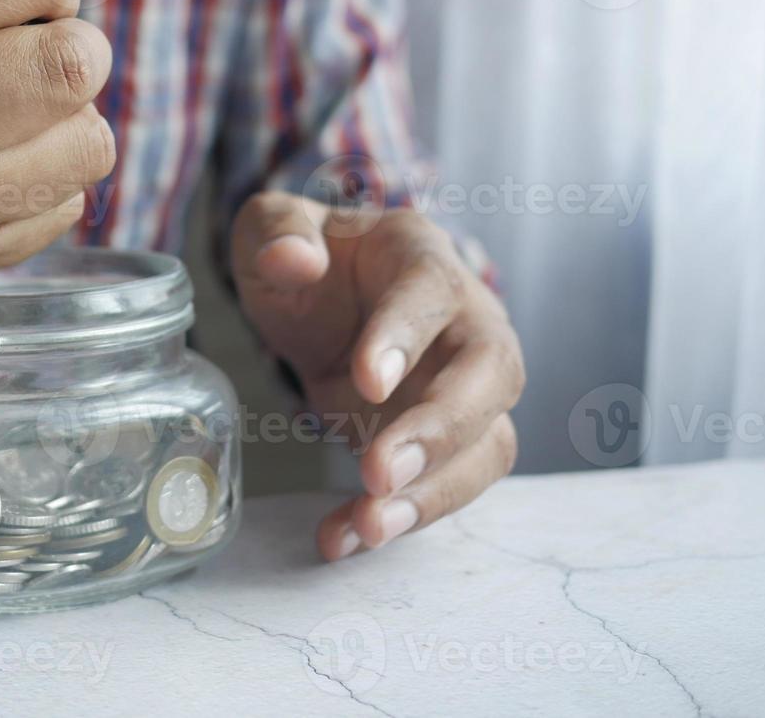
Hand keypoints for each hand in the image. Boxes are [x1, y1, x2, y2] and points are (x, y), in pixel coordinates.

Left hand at [231, 192, 524, 559]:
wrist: (321, 299)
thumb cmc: (304, 257)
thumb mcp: (272, 228)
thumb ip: (277, 231)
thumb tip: (294, 260)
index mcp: (420, 255)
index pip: (432, 291)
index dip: (406, 337)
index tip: (367, 383)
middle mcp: (466, 319)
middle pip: (492, 372)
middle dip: (441, 429)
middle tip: (378, 473)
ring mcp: (466, 384)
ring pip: (488, 442)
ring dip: (434, 491)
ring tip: (366, 525)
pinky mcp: (448, 440)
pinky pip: (446, 483)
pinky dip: (399, 518)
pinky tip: (342, 538)